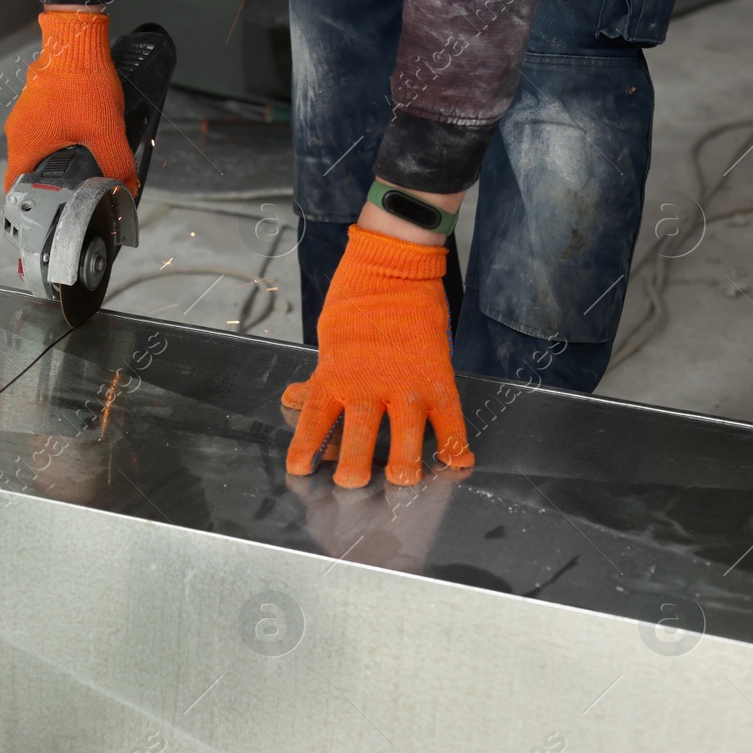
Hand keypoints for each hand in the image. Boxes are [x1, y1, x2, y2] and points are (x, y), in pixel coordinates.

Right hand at [3, 10, 137, 194]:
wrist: (76, 39)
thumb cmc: (82, 83)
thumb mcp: (106, 132)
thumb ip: (117, 164)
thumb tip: (126, 187)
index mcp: (24, 145)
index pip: (15, 188)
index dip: (30, 204)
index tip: (45, 212)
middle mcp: (17, 131)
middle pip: (28, 170)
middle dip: (50, 182)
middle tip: (72, 191)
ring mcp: (25, 114)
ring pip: (37, 148)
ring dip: (56, 158)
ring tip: (81, 164)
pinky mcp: (36, 100)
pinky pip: (43, 128)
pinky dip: (58, 137)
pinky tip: (80, 135)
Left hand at [284, 226, 473, 487]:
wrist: (395, 267)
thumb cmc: (357, 301)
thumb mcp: (329, 340)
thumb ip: (319, 377)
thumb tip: (294, 398)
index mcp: (334, 378)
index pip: (314, 423)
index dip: (306, 450)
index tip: (301, 472)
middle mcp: (367, 387)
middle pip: (360, 441)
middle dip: (356, 470)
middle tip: (355, 485)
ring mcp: (405, 386)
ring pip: (407, 440)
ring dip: (405, 467)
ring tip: (403, 481)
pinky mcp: (438, 379)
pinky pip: (450, 421)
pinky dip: (456, 445)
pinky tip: (458, 463)